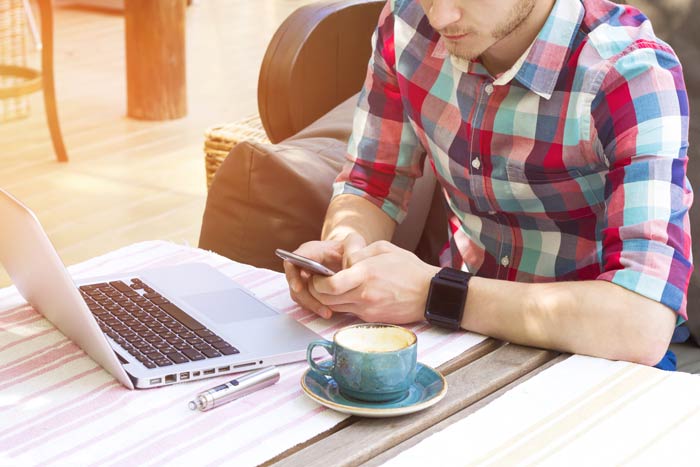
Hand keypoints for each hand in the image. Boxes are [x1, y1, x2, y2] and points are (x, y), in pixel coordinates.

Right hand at [283, 233, 365, 318]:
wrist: (349, 254)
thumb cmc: (350, 248)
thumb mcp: (353, 243)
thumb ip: (352, 249)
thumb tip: (348, 265)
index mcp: (309, 251)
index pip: (292, 262)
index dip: (293, 276)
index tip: (299, 288)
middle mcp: (302, 265)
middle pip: (294, 284)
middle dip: (306, 298)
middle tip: (322, 308)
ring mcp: (304, 277)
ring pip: (299, 295)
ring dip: (312, 305)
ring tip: (327, 313)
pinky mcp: (308, 289)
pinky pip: (306, 301)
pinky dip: (316, 307)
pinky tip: (329, 312)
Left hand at [309, 240, 439, 323]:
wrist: (430, 294)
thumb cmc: (409, 269)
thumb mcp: (383, 248)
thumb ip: (359, 252)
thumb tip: (343, 259)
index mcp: (365, 274)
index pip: (330, 286)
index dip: (317, 282)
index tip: (316, 275)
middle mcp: (364, 295)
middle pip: (326, 300)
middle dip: (317, 292)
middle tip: (318, 282)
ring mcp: (367, 310)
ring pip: (335, 308)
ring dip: (329, 299)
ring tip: (334, 287)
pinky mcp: (371, 318)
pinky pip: (349, 312)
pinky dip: (344, 304)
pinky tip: (351, 293)